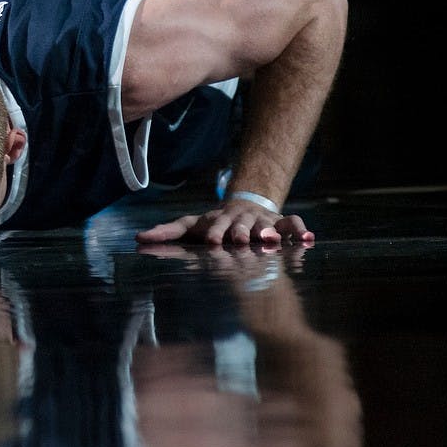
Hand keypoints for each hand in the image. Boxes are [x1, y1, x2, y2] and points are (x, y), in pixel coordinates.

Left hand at [135, 198, 313, 245]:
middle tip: (241, 241)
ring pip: (266, 225)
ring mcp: (260, 221)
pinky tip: (309, 240)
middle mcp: (239, 220)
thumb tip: (137, 236)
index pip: (215, 225)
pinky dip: (300, 230)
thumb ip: (166, 232)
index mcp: (217, 221)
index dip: (214, 232)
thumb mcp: (190, 225)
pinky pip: (291, 224)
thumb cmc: (214, 223)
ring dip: (269, 232)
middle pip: (241, 225)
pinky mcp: (278, 223)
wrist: (245, 204)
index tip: (213, 242)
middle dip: (241, 233)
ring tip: (273, 241)